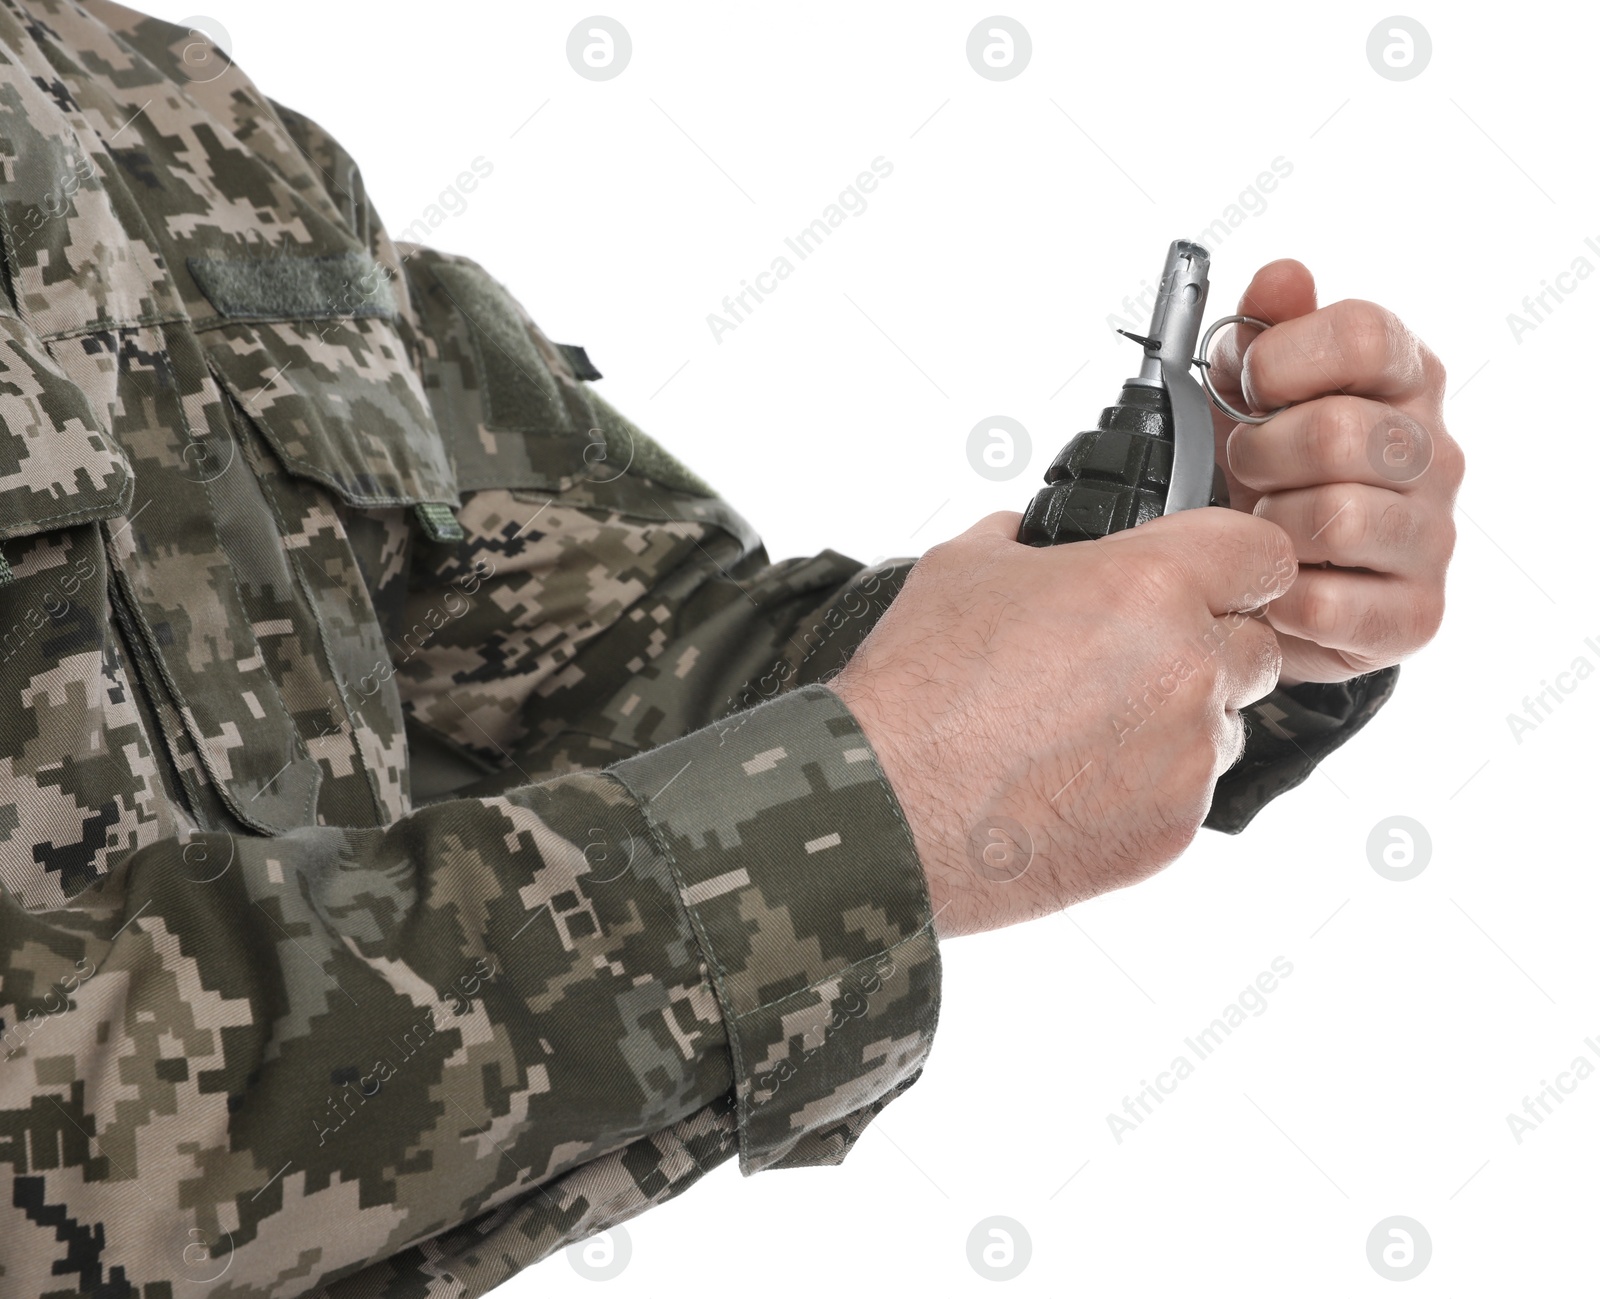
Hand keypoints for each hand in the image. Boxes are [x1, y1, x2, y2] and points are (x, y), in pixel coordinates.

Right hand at [831, 508, 1294, 937]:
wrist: (888, 807)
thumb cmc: (918, 688)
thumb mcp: (964, 567)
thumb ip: (1027, 541)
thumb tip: (1034, 540)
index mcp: (1150, 587)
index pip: (1263, 557)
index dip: (1236, 564)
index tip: (1216, 578)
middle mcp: (1189, 670)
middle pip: (1255, 645)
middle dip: (1206, 646)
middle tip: (1126, 662)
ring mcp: (1187, 758)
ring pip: (1224, 724)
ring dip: (1179, 719)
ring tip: (1086, 730)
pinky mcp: (1173, 831)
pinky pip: (1188, 792)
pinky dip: (1147, 785)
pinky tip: (1072, 780)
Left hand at [1206, 261, 1464, 684]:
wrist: (1274, 577)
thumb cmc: (1270, 472)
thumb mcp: (1248, 394)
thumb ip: (1262, 330)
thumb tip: (1282, 279)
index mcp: (1404, 379)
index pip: (1364, 334)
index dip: (1285, 358)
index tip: (1249, 384)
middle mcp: (1433, 453)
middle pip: (1342, 432)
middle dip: (1263, 452)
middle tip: (1244, 470)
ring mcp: (1433, 536)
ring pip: (1339, 518)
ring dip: (1271, 527)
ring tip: (1261, 528)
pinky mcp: (1415, 614)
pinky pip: (1329, 604)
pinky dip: (1279, 598)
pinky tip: (1274, 585)